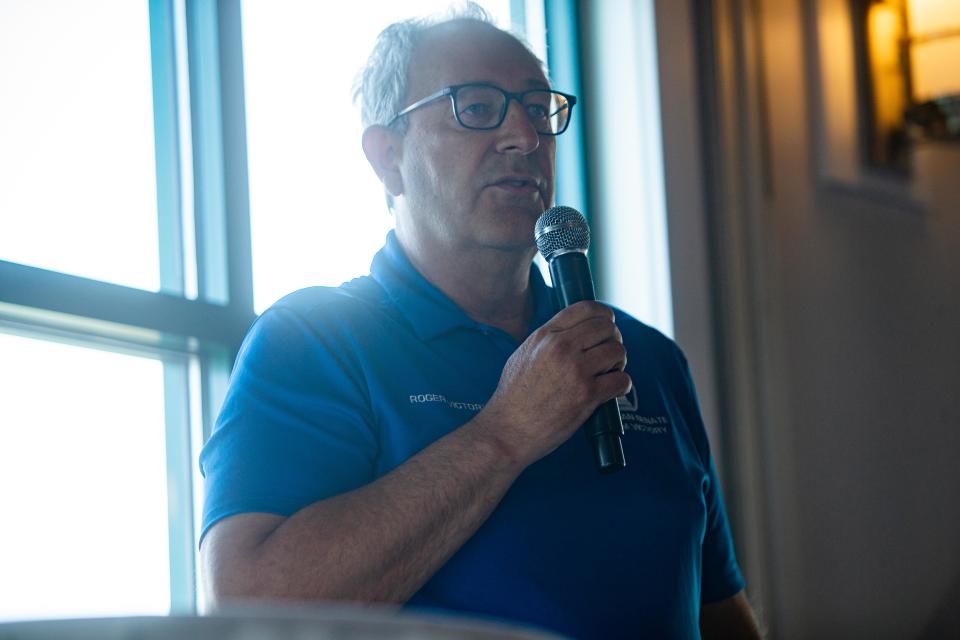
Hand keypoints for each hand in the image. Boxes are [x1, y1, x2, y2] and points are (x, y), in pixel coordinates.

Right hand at [474, 301, 631, 467]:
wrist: (508, 430)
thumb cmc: (513, 396)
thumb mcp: (524, 354)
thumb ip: (548, 340)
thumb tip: (574, 332)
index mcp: (545, 335)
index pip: (586, 308)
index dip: (603, 315)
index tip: (607, 326)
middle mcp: (561, 347)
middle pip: (607, 327)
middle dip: (613, 339)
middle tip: (608, 355)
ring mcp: (576, 370)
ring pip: (617, 351)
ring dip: (619, 363)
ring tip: (609, 373)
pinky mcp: (587, 395)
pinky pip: (621, 380)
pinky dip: (622, 385)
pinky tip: (612, 390)